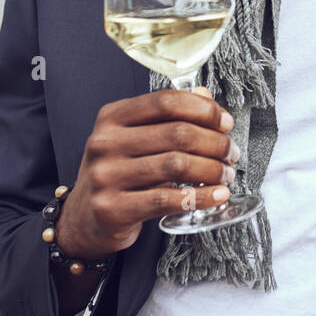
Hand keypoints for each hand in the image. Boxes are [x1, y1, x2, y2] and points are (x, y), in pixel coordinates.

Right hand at [57, 87, 237, 259]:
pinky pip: (166, 200)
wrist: (85, 219)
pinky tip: (217, 195)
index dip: (204, 110)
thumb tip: (206, 96)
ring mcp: (106, 176)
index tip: (226, 123)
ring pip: (176, 165)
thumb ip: (169, 117)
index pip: (166, 102)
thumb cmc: (119, 172)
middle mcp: (105, 143)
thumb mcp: (135, 138)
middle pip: (177, 134)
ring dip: (212, 170)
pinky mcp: (113, 209)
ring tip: (226, 175)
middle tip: (230, 154)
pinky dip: (200, 197)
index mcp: (112, 117)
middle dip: (215, 143)